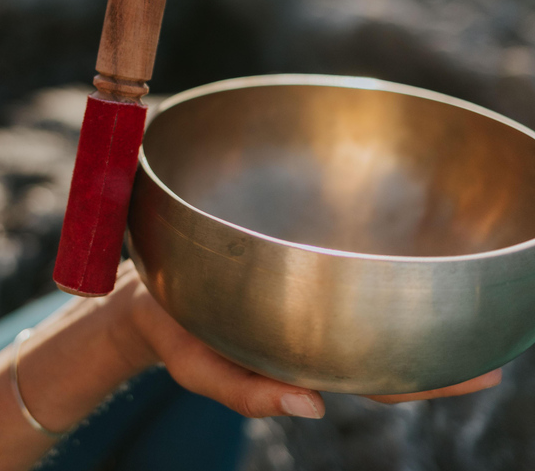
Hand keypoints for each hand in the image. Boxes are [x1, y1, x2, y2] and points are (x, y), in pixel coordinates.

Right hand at [111, 260, 500, 419]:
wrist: (151, 295)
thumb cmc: (176, 336)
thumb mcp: (200, 372)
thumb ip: (246, 394)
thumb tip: (310, 408)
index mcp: (302, 363)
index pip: (381, 378)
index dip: (434, 378)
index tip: (486, 370)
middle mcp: (316, 332)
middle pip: (393, 340)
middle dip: (448, 338)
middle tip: (505, 328)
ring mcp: (310, 300)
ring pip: (377, 301)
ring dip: (426, 292)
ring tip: (474, 275)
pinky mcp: (297, 267)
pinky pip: (347, 265)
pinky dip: (382, 261)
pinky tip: (409, 241)